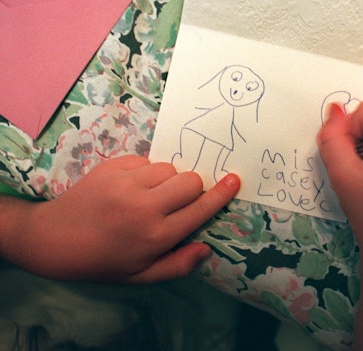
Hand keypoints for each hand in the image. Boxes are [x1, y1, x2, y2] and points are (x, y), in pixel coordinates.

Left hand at [0, 156, 239, 282]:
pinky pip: (146, 159)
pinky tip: (132, 185)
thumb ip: (177, 266)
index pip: (200, 209)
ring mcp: (126, 183)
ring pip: (169, 168)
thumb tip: (207, 249)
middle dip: (193, 187)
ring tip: (150, 193)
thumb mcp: (141, 275)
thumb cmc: (103, 261)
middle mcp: (145, 207)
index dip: (221, 194)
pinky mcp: (112, 167)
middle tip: (177, 199)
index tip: (234, 180)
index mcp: (155, 236)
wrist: (54, 238)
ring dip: (168, 179)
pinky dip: (147, 171)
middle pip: (190, 181)